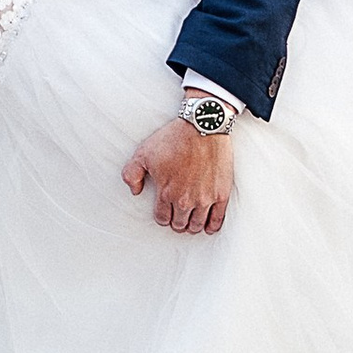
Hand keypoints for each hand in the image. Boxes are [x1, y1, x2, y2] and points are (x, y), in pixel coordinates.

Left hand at [122, 113, 234, 236]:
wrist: (203, 126)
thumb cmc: (173, 138)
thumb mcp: (143, 152)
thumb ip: (132, 174)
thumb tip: (135, 192)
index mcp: (166, 193)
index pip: (162, 218)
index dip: (162, 217)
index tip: (165, 213)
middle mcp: (185, 200)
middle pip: (180, 224)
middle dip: (176, 223)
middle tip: (177, 218)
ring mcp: (205, 198)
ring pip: (197, 225)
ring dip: (192, 226)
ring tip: (191, 221)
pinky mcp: (221, 194)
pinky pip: (217, 219)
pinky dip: (212, 226)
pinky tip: (208, 227)